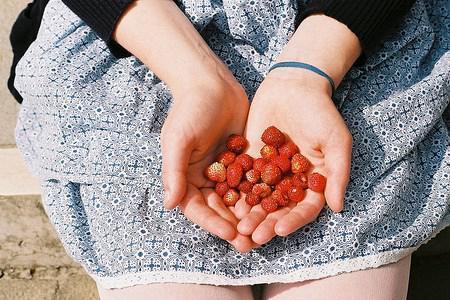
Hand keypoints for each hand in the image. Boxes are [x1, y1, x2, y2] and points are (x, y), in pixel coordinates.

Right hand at [161, 75, 258, 251]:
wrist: (211, 83)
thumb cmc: (189, 110)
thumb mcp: (178, 140)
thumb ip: (173, 172)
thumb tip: (169, 205)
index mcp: (186, 178)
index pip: (198, 208)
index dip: (212, 223)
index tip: (230, 234)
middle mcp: (205, 178)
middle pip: (220, 209)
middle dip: (234, 226)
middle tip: (251, 244)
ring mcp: (225, 170)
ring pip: (238, 200)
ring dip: (250, 216)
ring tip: (265, 232)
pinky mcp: (243, 160)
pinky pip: (252, 181)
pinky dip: (262, 194)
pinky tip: (276, 206)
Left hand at [236, 69, 352, 244]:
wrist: (293, 85)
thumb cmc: (320, 112)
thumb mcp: (336, 140)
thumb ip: (338, 173)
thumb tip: (338, 208)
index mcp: (313, 181)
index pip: (304, 208)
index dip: (294, 221)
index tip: (280, 231)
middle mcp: (291, 181)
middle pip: (279, 209)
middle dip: (267, 223)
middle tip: (252, 236)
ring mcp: (270, 172)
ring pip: (259, 198)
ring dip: (250, 214)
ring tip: (238, 227)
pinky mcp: (252, 160)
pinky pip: (243, 179)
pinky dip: (236, 192)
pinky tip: (226, 203)